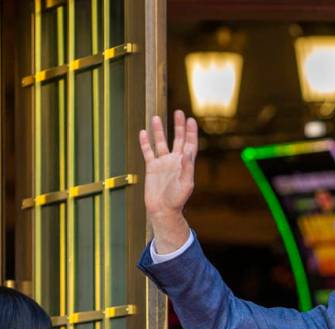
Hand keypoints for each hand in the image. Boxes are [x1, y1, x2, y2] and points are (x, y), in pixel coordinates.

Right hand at [138, 110, 197, 252]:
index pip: (190, 144)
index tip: (191, 119)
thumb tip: (186, 152)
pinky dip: (145, 142)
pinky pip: (148, 152)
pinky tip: (143, 132)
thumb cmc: (177, 199)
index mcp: (185, 164)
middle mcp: (174, 161)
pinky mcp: (151, 168)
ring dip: (159, 131)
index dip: (191, 132)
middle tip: (179, 112)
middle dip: (178, 126)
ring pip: (160, 143)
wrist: (162, 210)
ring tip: (156, 117)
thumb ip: (186, 167)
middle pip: (177, 139)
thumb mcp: (185, 184)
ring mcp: (163, 163)